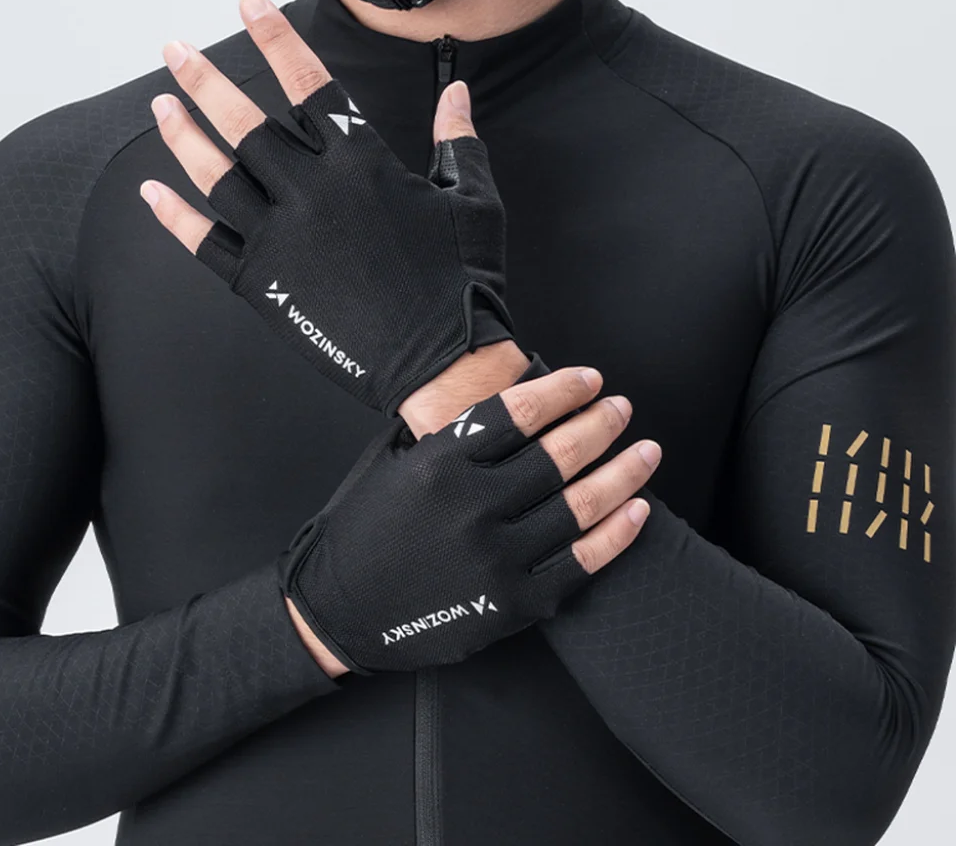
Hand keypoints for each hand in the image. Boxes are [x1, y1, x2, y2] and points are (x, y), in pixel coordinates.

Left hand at [141, 0, 513, 414]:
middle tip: (173, 49)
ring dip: (183, 135)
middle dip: (204, 79)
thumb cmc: (462, 281)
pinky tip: (152, 192)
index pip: (306, 82)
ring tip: (160, 103)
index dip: (274, 37)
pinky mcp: (263, 284)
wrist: (442, 360)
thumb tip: (456, 95)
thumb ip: (457, 140)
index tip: (247, 3)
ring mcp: (280, 237)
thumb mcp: (471, 200)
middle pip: (244, 121)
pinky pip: (206, 243)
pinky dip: (175, 217)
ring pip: (216, 174)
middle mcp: (311, 190)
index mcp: (361, 162)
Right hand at [279, 360, 657, 674]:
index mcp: (440, 462)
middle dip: (603, 423)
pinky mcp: (514, 603)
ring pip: (582, 505)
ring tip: (647, 450)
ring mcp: (497, 558)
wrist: (341, 610)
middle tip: (623, 407)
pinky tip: (638, 509)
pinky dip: (618, 533)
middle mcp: (472, 506)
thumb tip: (521, 401)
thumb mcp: (397, 464)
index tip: (590, 379)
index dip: (564, 389)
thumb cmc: (367, 528)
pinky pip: (583, 562)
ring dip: (624, 471)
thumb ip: (452, 434)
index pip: (522, 411)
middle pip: (561, 452)